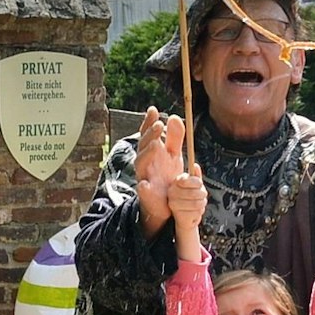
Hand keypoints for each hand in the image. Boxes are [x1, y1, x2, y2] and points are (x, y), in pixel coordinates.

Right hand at [132, 108, 184, 229]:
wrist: (165, 205)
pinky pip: (143, 192)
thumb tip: (175, 117)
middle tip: (159, 125)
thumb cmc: (166, 176)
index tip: (153, 110)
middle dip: (149, 135)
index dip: (148, 122)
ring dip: (147, 154)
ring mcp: (144, 178)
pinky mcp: (147, 196)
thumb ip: (174, 137)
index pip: (147, 135)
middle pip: (143, 146)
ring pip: (140, 164)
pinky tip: (145, 184)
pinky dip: (143, 188)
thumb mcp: (173, 155)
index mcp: (151, 153)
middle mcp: (145, 163)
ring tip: (156, 145)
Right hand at [167, 167, 207, 234]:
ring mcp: (174, 205)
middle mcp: (172, 194)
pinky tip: (194, 212)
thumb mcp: (194, 187)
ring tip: (199, 204)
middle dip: (203, 195)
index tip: (200, 184)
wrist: (185, 219)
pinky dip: (200, 212)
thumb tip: (195, 166)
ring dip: (202, 204)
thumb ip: (195, 177)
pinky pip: (197, 212)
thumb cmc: (190, 200)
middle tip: (202, 196)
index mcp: (174, 184)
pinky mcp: (180, 216)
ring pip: (198, 203)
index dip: (197, 182)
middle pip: (195, 192)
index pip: (186, 180)